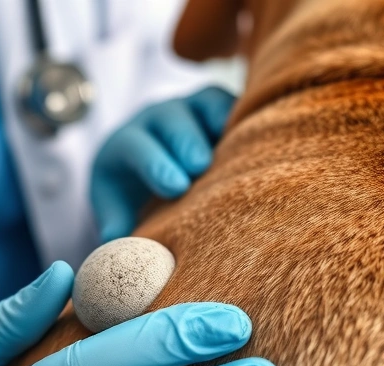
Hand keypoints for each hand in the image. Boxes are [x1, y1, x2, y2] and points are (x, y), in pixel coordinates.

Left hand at [91, 86, 234, 241]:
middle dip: (185, 141)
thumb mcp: (116, 206)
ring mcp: (190, 108)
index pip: (136, 147)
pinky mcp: (218, 106)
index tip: (174, 187)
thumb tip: (117, 244)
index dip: (154, 164)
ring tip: (241, 149)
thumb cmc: (130, 190)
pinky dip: (248, 115)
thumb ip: (116, 223)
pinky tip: (266, 136)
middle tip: (200, 166)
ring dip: (221, 122)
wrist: (144, 162)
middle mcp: (157, 119)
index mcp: (126, 143)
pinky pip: (234, 102)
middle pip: (171, 119)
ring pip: (205, 102)